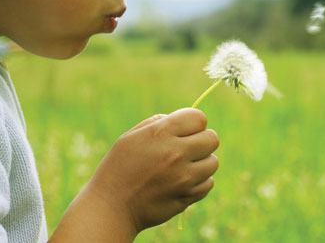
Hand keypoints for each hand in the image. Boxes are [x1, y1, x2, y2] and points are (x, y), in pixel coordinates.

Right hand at [86, 108, 219, 232]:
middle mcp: (176, 153)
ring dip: (203, 162)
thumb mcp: (131, 137)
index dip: (194, 123)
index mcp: (161, 134)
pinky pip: (208, 183)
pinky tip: (183, 182)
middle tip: (188, 148)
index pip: (199, 118)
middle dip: (203, 140)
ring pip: (213, 162)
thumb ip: (159, 123)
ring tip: (184, 167)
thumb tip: (183, 120)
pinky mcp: (187, 196)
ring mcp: (184, 177)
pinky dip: (200, 182)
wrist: (111, 207)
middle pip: (212, 139)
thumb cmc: (119, 168)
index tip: (186, 130)